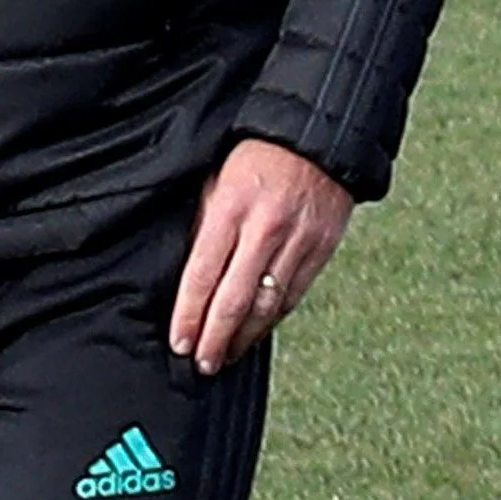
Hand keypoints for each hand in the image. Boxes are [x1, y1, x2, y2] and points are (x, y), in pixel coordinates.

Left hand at [168, 139, 350, 375]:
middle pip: (235, 299)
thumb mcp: (216, 183)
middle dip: (215, 337)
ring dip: (245, 337)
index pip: (202, 275)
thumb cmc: (256, 158)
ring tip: (226, 355)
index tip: (179, 341)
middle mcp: (265, 229)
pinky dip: (272, 319)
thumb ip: (204, 227)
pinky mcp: (321, 249)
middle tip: (202, 362)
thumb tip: (188, 278)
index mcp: (231, 209)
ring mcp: (298, 241)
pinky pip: (294, 294)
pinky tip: (256, 332)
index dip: (189, 314)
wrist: (316, 137)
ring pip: (268, 304)